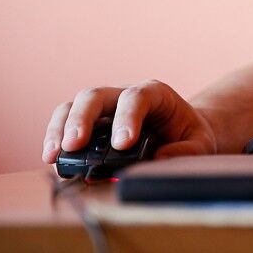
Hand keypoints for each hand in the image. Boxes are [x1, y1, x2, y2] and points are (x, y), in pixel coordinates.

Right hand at [42, 80, 217, 163]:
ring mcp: (104, 109)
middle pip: (96, 96)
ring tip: (53, 155)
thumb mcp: (199, 143)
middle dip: (82, 119)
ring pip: (73, 106)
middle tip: (74, 145)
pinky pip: (65, 124)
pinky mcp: (89, 124)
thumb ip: (186, 150)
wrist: (181, 135)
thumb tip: (159, 158)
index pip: (137, 97)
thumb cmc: (188, 136)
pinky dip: (55, 138)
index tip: (123, 144)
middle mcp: (124, 96)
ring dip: (59, 129)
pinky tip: (52, 159)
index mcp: (155, 94)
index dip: (128, 117)